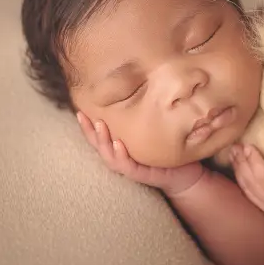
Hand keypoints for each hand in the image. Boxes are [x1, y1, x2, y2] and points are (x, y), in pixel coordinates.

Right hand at [76, 111, 205, 195]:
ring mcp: (130, 168)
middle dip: (88, 131)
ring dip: (103, 140)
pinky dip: (121, 155)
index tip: (78, 110)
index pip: (99, 136)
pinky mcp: (141, 175)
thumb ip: (144, 117)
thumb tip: (141, 89)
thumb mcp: (154, 131)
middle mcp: (121, 158)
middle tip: (81, 115)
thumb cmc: (167, 151)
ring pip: (109, 156)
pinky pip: (127, 166)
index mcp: (120, 148)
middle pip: (98, 146)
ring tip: (100, 125)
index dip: (87, 125)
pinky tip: (118, 144)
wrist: (185, 175)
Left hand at [231, 144, 263, 233]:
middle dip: (241, 164)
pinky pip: (250, 195)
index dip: (254, 161)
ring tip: (233, 153)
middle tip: (235, 145)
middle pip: (253, 184)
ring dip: (238, 171)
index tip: (248, 145)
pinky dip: (242, 180)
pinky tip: (238, 166)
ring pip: (249, 190)